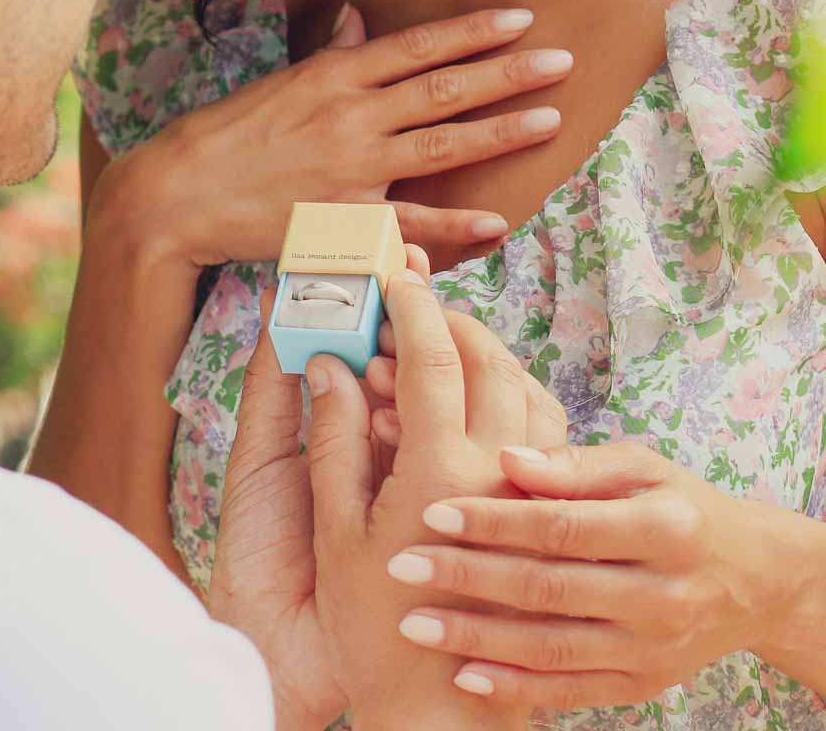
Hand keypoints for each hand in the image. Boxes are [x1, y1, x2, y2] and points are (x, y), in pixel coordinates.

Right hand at [94, 6, 570, 268]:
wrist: (181, 191)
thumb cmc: (227, 133)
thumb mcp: (279, 81)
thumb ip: (328, 52)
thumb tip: (357, 20)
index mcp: (334, 75)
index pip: (418, 47)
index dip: (473, 33)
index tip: (520, 21)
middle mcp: (350, 115)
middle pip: (443, 89)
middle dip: (507, 74)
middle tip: (560, 61)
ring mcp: (350, 168)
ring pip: (440, 145)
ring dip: (499, 132)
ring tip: (549, 120)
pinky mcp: (342, 219)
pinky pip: (409, 222)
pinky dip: (454, 223)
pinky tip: (497, 220)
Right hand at [209, 245, 551, 730]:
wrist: (435, 708)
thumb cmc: (372, 624)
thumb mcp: (334, 529)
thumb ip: (333, 437)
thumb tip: (329, 363)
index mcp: (438, 468)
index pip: (432, 356)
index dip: (412, 305)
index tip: (397, 274)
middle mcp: (495, 470)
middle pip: (489, 358)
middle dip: (452, 316)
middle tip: (418, 301)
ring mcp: (527, 493)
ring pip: (526, 389)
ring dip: (487, 352)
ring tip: (446, 343)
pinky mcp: (542, 515)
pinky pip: (544, 430)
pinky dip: (514, 395)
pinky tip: (482, 403)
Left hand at [388, 441, 781, 710]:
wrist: (748, 579)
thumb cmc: (676, 504)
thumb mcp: (640, 467)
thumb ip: (574, 465)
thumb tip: (507, 458)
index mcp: (664, 528)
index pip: (563, 525)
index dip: (495, 520)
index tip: (433, 510)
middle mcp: (660, 595)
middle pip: (549, 589)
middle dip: (468, 578)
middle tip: (401, 566)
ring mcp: (650, 648)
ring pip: (552, 648)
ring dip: (476, 637)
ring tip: (413, 623)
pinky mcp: (640, 684)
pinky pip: (569, 690)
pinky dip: (514, 686)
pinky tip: (462, 673)